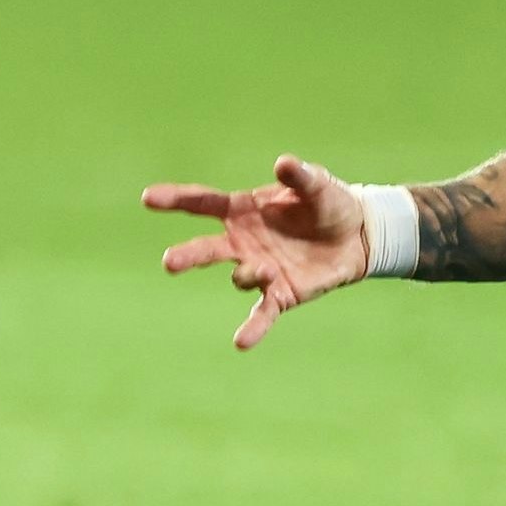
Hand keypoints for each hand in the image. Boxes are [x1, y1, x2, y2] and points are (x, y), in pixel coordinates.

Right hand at [143, 154, 371, 350]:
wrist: (357, 236)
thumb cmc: (328, 203)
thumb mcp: (317, 184)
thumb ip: (300, 177)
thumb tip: (283, 163)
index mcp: (243, 211)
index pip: (203, 204)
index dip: (176, 199)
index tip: (149, 198)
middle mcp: (243, 242)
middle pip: (207, 249)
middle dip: (188, 255)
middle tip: (169, 263)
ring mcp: (259, 269)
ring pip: (239, 277)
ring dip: (247, 275)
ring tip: (262, 270)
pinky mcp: (280, 294)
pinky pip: (261, 314)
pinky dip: (252, 328)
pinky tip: (241, 342)